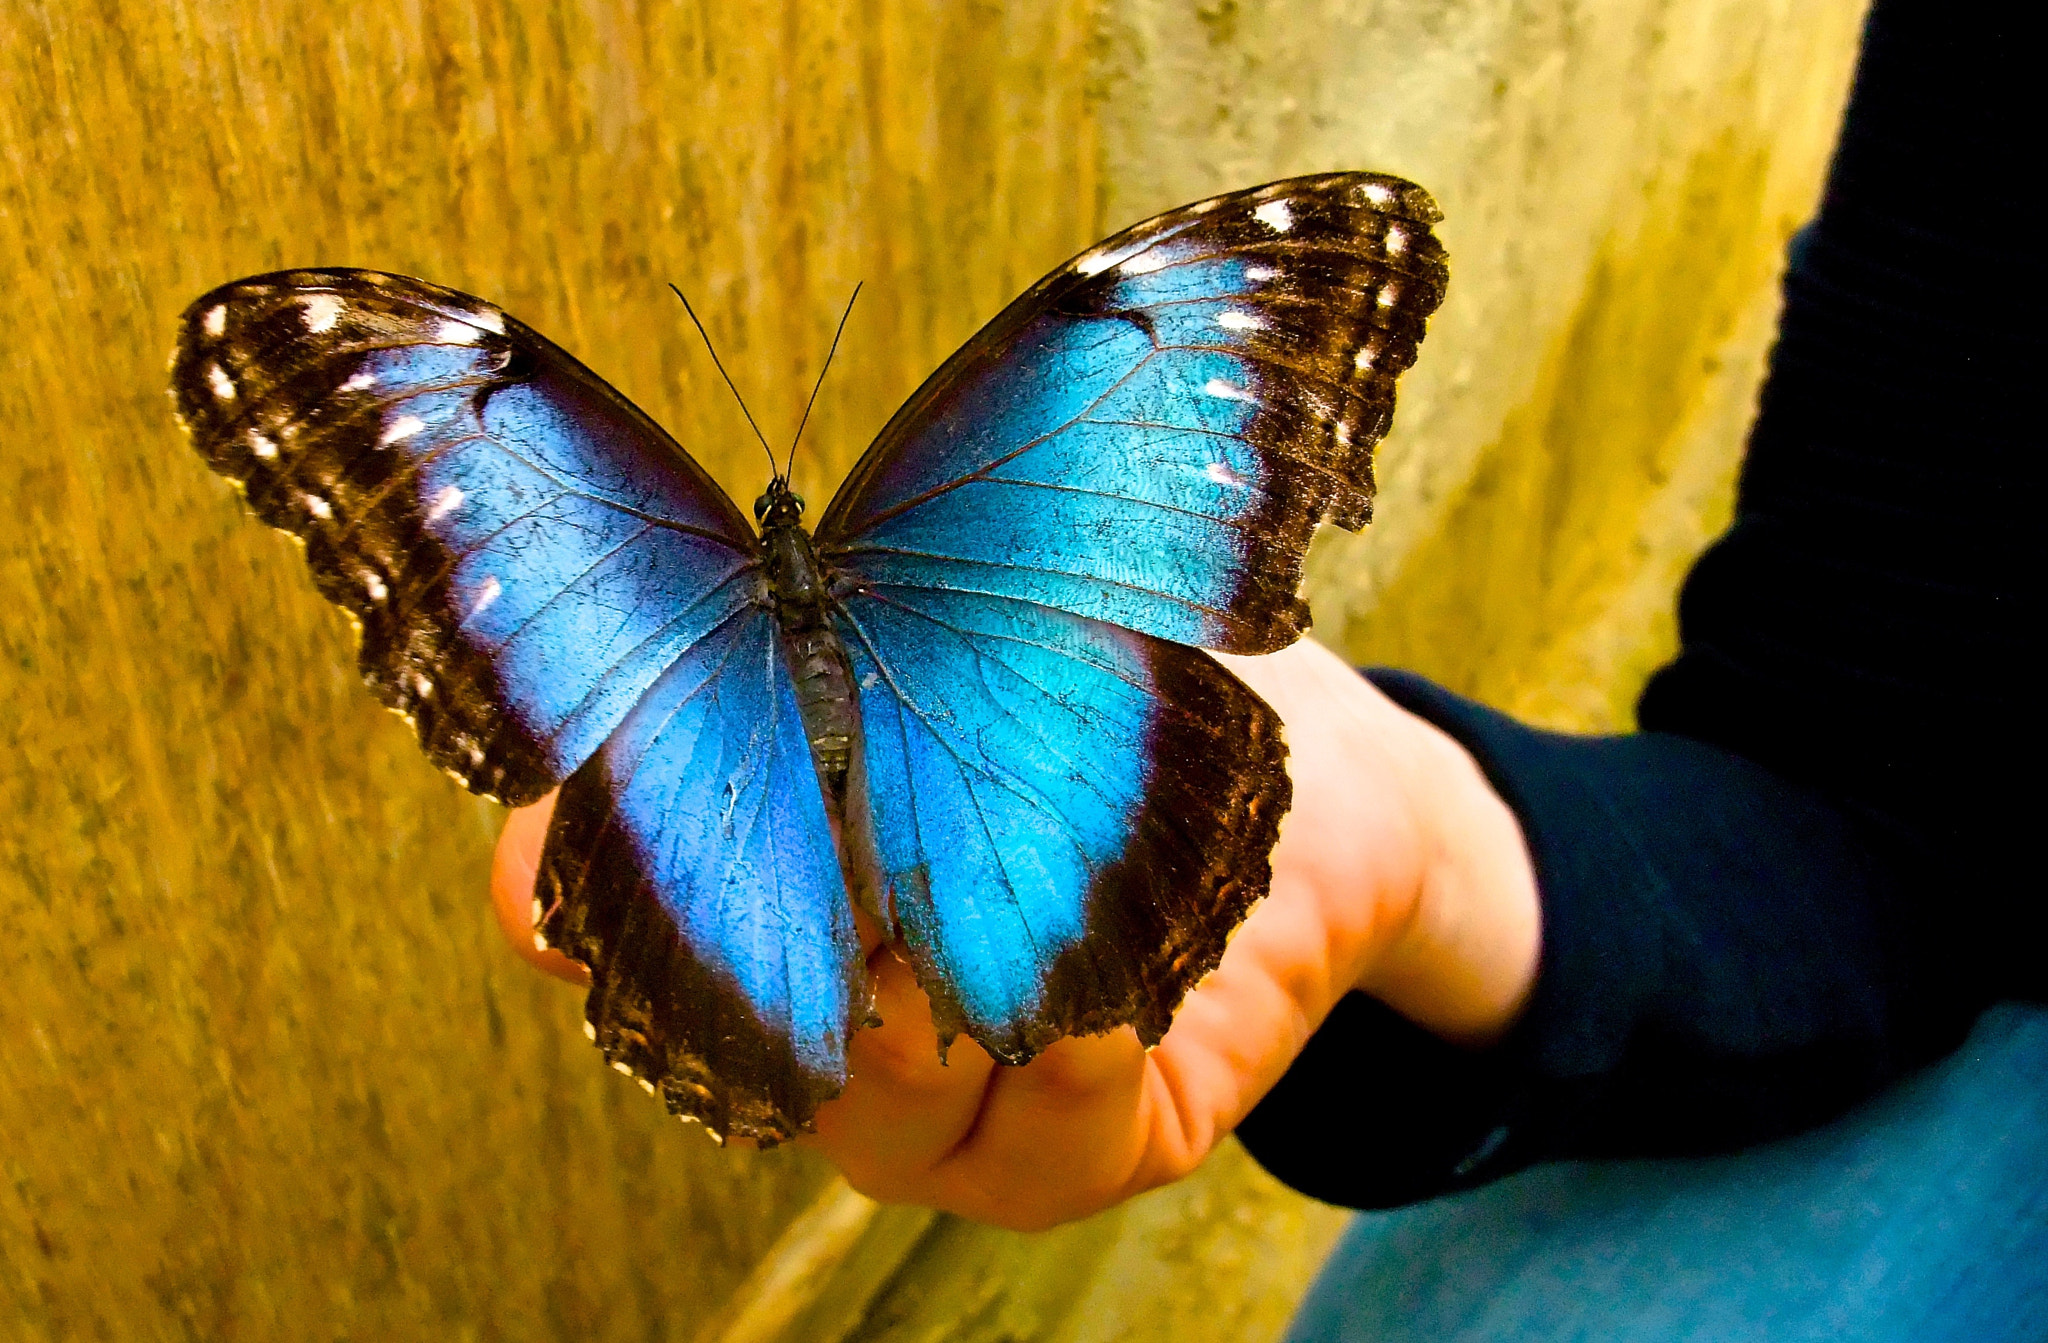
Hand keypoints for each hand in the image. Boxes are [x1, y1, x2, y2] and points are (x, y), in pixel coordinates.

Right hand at [490, 638, 1538, 1229]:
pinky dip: (1063, 1083)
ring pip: (877, 1129)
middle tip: (788, 881)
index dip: (563, 888)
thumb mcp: (968, 608)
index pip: (606, 912)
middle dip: (740, 974)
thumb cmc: (1119, 667)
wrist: (1334, 765)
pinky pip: (1050, 1155)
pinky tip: (1094, 1001)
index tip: (558, 853)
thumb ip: (834, 618)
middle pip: (728, 1043)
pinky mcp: (1103, 1137)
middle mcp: (849, 1002)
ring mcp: (971, 1091)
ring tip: (934, 970)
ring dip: (893, 1045)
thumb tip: (698, 597)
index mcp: (782, 880)